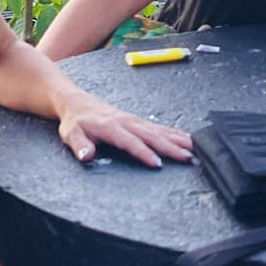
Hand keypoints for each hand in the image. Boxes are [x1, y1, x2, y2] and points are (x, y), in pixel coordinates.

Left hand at [57, 91, 192, 168]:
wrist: (76, 102)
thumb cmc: (75, 121)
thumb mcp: (71, 134)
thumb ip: (80, 145)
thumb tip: (86, 155)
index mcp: (111, 127)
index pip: (131, 142)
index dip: (144, 153)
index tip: (157, 163)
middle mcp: (126, 122)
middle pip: (152, 135)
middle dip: (170, 147)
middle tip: (187, 157)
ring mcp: (134, 120)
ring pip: (160, 130)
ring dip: (177, 139)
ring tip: (194, 148)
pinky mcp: (138, 121)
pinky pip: (159, 127)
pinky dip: (174, 133)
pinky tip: (186, 138)